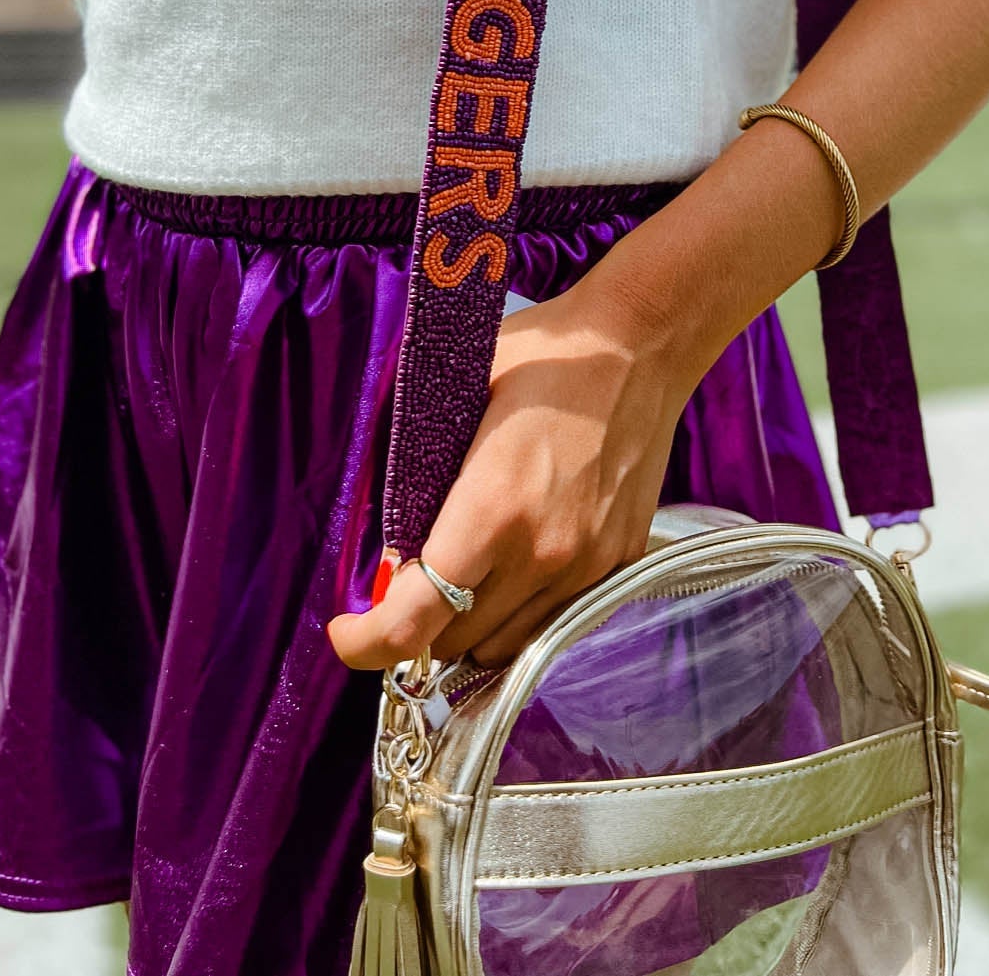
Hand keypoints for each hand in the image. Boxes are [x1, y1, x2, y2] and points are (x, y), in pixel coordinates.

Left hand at [327, 277, 688, 671]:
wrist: (641, 345)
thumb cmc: (544, 356)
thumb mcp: (457, 393)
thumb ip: (413, 468)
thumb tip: (376, 532)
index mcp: (492, 509)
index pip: (413, 622)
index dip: (366, 643)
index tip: (348, 629)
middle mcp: (542, 554)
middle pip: (454, 641)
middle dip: (419, 622)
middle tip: (408, 581)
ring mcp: (587, 565)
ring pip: (505, 643)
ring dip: (472, 624)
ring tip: (462, 576)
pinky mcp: (619, 561)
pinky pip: (554, 618)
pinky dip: (522, 609)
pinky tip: (514, 563)